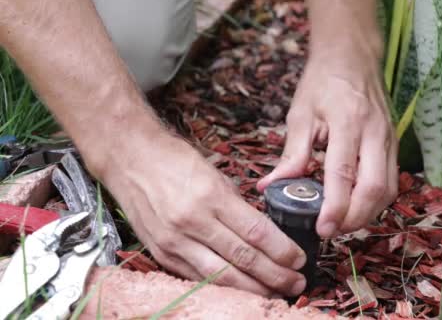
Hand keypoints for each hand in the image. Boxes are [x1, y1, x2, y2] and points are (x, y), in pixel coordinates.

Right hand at [94, 133, 307, 296]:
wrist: (130, 160)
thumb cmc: (175, 162)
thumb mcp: (214, 175)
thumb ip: (237, 206)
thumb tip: (264, 233)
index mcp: (211, 197)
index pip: (256, 232)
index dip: (282, 251)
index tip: (299, 259)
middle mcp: (193, 222)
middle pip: (243, 259)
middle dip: (275, 276)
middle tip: (297, 283)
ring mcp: (175, 241)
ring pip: (222, 276)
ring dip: (254, 289)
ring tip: (277, 293)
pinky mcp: (162, 254)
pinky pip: (198, 278)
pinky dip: (222, 288)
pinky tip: (242, 292)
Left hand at [257, 51, 398, 237]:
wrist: (352, 55)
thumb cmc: (323, 81)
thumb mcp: (300, 114)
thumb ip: (291, 154)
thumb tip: (270, 187)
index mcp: (347, 121)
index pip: (344, 174)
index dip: (335, 207)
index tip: (322, 229)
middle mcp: (374, 132)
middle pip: (374, 189)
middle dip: (354, 218)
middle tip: (331, 231)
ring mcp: (389, 138)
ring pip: (388, 190)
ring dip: (367, 214)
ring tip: (342, 223)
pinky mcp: (394, 143)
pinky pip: (391, 181)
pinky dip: (375, 201)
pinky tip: (356, 206)